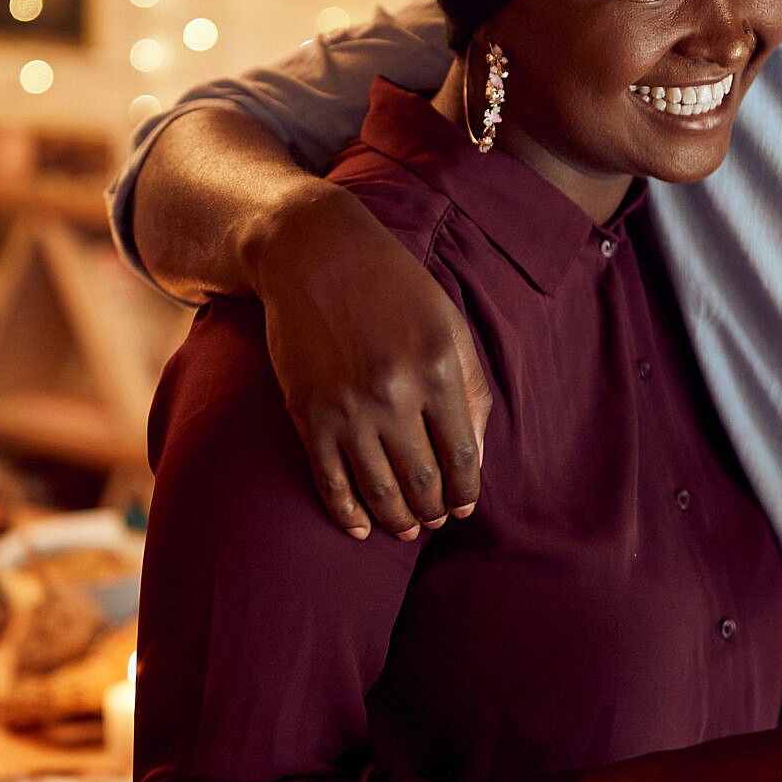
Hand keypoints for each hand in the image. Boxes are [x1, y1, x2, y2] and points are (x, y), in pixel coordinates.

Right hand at [250, 184, 490, 540]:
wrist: (313, 252)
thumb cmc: (391, 285)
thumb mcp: (447, 323)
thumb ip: (470, 389)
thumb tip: (473, 458)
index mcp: (437, 369)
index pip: (462, 457)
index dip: (466, 492)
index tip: (463, 507)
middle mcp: (394, 394)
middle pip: (423, 482)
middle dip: (434, 511)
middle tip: (435, 519)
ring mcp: (347, 407)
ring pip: (380, 491)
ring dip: (397, 520)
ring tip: (406, 528)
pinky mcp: (308, 413)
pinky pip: (330, 481)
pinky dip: (347, 514)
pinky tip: (361, 528)